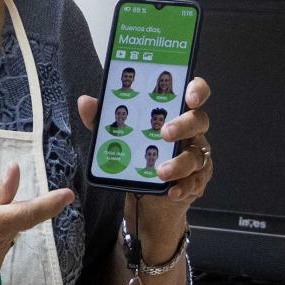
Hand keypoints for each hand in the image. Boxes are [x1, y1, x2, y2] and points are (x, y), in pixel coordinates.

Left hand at [79, 77, 213, 238]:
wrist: (146, 194)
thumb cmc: (137, 152)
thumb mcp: (116, 134)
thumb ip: (102, 118)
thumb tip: (85, 102)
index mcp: (175, 112)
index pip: (194, 92)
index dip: (197, 90)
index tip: (190, 96)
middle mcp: (191, 131)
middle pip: (199, 121)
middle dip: (183, 125)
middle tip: (165, 134)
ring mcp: (196, 155)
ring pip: (196, 155)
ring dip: (180, 163)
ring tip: (161, 172)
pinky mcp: (197, 180)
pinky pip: (196, 182)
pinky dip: (184, 187)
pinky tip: (172, 191)